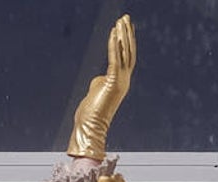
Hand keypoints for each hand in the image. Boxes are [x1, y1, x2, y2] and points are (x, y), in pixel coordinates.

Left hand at [67, 15, 135, 159]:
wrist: (89, 127)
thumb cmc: (90, 113)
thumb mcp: (96, 92)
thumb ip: (100, 82)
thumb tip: (100, 77)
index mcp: (121, 81)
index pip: (126, 57)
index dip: (126, 41)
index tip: (125, 27)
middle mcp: (124, 80)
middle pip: (128, 51)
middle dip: (127, 33)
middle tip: (126, 18)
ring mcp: (121, 81)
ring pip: (124, 53)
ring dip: (122, 35)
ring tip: (121, 21)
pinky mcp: (113, 81)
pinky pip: (115, 59)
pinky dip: (114, 45)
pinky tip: (113, 33)